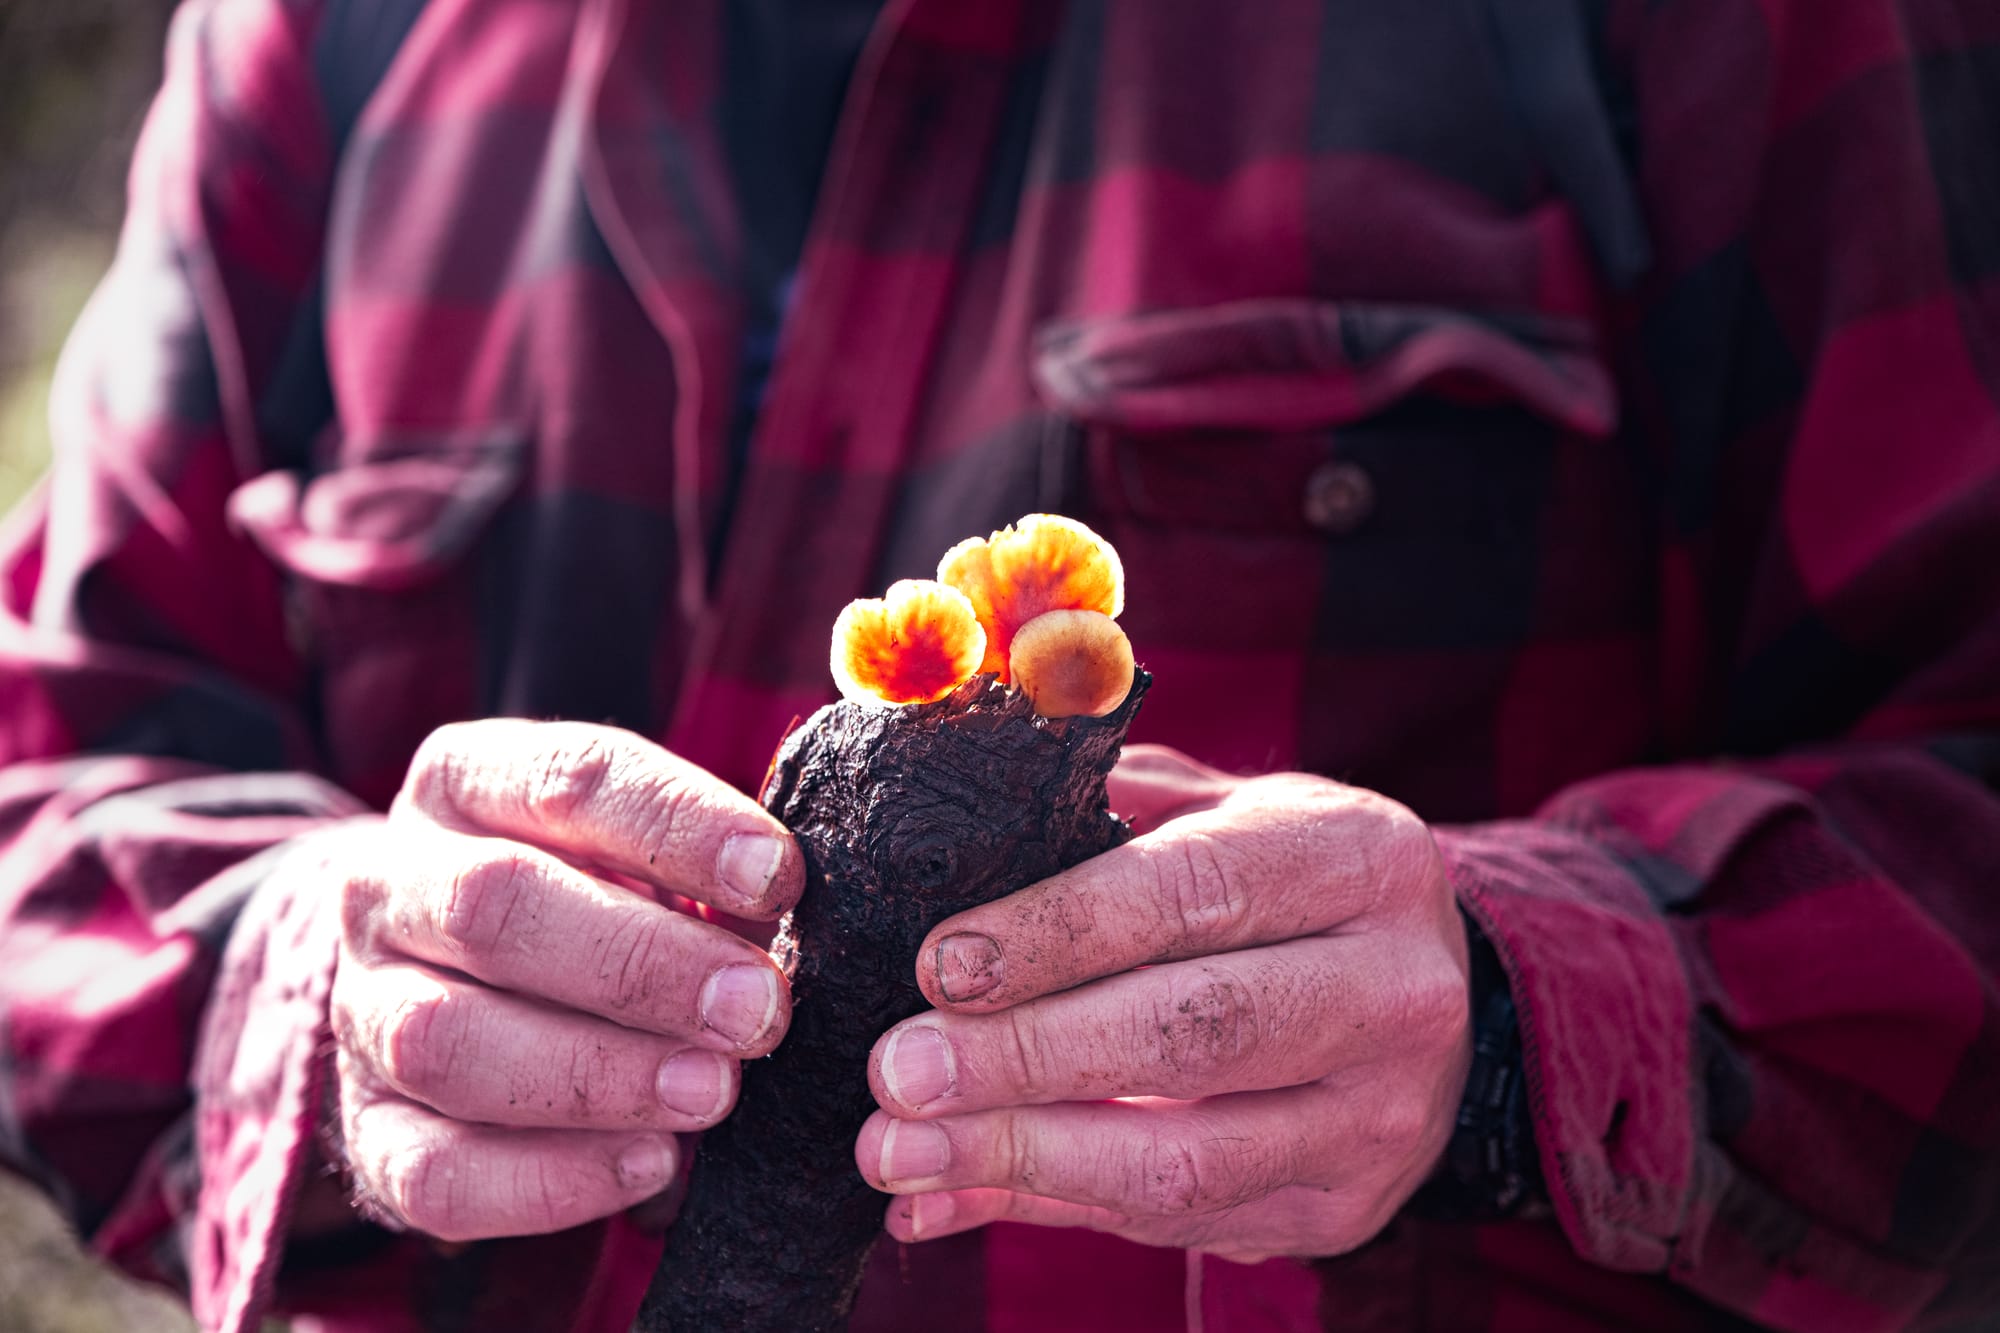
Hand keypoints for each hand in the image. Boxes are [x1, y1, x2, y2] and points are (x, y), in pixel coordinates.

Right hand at [329, 720, 803, 1240]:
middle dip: (641, 965)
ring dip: (595, 1076)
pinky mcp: (366, 1130)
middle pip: (492, 906)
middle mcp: (389, 884)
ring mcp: (360, 1009)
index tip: (779, 877)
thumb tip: (792, 917)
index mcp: (465, 781)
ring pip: (446, 1042)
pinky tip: (650, 1165)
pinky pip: (431, 1171)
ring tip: (713, 1092)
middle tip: (758, 1009)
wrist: (447, 979)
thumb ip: (704, 873)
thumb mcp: (638, 851)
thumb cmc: (589, 898)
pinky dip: (547, 1180)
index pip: (569, 778)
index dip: (678, 826)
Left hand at [854, 745, 1471, 1262]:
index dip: (1059, 931)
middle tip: (898, 1070)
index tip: (942, 965)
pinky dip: (1050, 1209)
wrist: (1428, 990)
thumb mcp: (1219, 814)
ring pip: (1187, 1161)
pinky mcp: (1344, 1208)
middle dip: (1025, 1059)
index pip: (1195, 892)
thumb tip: (949, 854)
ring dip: (1022, 1160)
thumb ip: (1101, 822)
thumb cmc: (1283, 882)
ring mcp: (1382, 1116)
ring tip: (897, 1148)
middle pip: (1192, 1033)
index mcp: (1362, 859)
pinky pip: (1180, 1226)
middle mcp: (1396, 990)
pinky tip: (952, 1189)